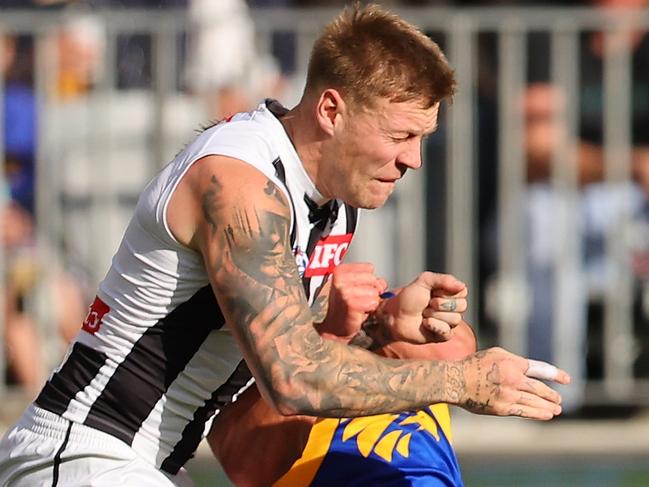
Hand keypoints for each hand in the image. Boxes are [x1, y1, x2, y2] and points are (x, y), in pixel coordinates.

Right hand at [316, 263, 386, 339]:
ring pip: (374, 292)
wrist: (335, 327)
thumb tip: (382, 283)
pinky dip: (370, 309)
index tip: (359, 289)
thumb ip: (370, 279)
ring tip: (360, 306)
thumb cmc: (346, 306)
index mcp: (340, 271)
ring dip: (370, 301)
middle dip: (371, 290)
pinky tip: (360, 312)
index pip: (369, 268)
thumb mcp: (355, 286)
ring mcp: (344, 291)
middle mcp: (340, 279)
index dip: (368, 280)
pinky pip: (373, 302)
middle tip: (360, 300)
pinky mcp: (350, 304)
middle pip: (373, 279)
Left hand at [379, 272, 466, 343]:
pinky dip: (434, 326)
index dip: (446, 292)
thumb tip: (462, 285)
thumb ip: (443, 279)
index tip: (432, 292)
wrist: (396, 315)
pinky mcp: (443, 335)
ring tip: (423, 314)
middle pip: (461, 306)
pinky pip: (448, 332)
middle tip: (427, 304)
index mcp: (450, 293)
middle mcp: (452, 308)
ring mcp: (449, 322)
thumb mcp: (423, 281)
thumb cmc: (408, 298)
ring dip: (434, 315)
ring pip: (455, 319)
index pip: (462, 292)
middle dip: (440, 304)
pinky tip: (425, 323)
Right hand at [451, 347, 570, 419]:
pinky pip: (525, 412)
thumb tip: (530, 370)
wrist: (455, 381)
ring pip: (535, 402)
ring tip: (556, 409)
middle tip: (558, 399)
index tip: (567, 380)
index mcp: (511, 362)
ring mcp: (508, 394)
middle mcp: (512, 378)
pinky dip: (538, 414)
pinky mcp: (502, 408)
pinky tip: (547, 415)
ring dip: (548, 406)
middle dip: (551, 395)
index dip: (555, 375)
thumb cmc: (474, 365)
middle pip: (540, 388)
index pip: (540, 369)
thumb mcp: (495, 354)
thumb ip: (514, 361)